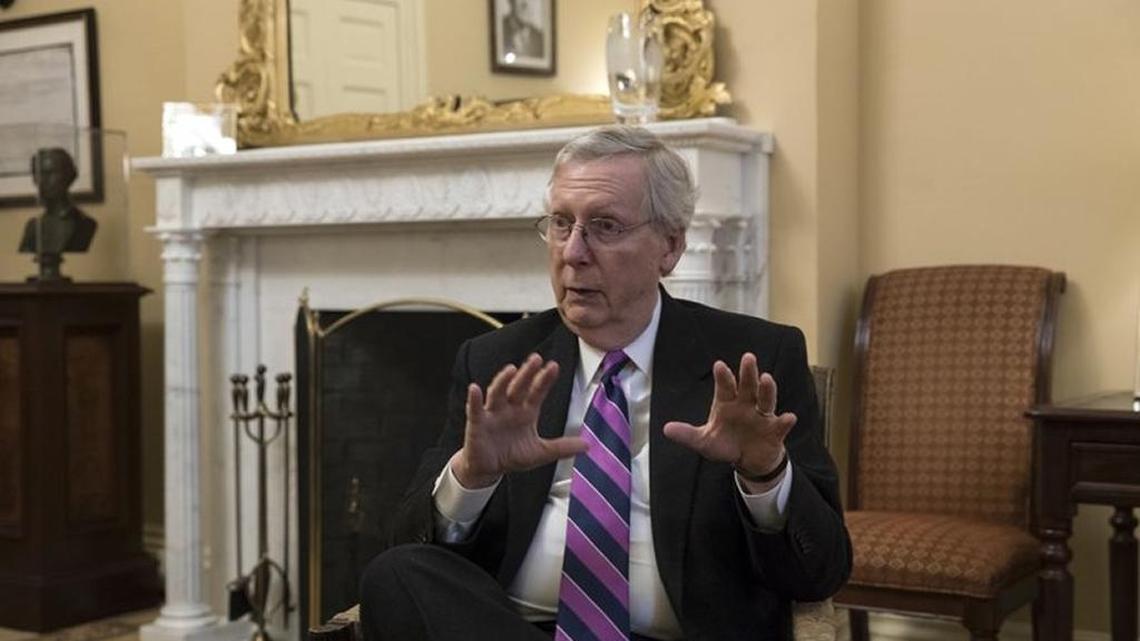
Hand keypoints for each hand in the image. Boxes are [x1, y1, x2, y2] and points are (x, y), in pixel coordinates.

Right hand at [451, 354, 587, 487]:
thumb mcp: (540, 452)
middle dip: (527, 373)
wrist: (489, 469)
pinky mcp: (477, 424)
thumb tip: (587, 445)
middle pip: (518, 387)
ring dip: (503, 381)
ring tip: (511, 370)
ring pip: (497, 393)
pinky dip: (473, 399)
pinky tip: (475, 389)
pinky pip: (474, 409)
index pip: (537, 392)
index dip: (544, 379)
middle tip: (536, 359)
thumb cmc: (512, 456)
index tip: (554, 366)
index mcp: (526, 412)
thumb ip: (562, 447)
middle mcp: (509, 408)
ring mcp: (492, 414)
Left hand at [663, 353, 795, 489]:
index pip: (725, 387)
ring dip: (767, 389)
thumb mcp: (704, 441)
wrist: (748, 460)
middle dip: (748, 373)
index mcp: (727, 403)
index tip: (719, 365)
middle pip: (747, 386)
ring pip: (766, 399)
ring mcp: (761, 416)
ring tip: (767, 378)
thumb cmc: (725, 445)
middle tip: (748, 357)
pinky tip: (789, 417)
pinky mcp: (775, 430)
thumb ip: (688, 434)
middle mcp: (746, 404)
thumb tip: (666, 429)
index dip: (723, 377)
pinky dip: (785, 421)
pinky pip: (781, 424)